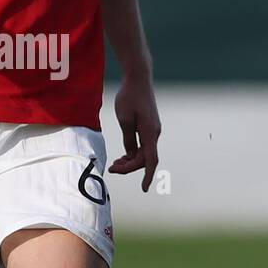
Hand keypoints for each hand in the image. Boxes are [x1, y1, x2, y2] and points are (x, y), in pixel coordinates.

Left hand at [108, 74, 160, 192]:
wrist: (138, 78)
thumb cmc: (129, 97)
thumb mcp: (124, 119)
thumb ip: (127, 139)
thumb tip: (130, 155)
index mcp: (150, 133)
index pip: (150, 161)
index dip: (147, 176)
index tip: (144, 188)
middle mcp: (154, 133)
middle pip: (145, 159)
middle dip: (129, 167)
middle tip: (112, 169)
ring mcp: (153, 130)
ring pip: (144, 153)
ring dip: (131, 161)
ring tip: (115, 164)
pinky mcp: (149, 126)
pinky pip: (143, 145)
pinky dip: (133, 153)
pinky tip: (123, 155)